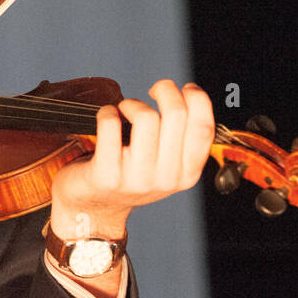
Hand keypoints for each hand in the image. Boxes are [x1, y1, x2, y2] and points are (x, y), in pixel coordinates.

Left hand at [49, 80, 214, 239]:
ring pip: (146, 117)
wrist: (93, 209)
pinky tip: (107, 117)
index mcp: (186, 175)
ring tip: (125, 110)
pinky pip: (111, 124)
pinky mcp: (106, 174)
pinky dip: (107, 112)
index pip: (203, 128)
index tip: (185, 88)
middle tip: (154, 90)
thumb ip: (181, 139)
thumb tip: (190, 96)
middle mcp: (165, 178)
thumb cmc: (131, 177)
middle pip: (176, 114)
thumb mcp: (166, 166)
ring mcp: (135, 178)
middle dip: (166, 90)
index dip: (198, 99)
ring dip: (132, 104)